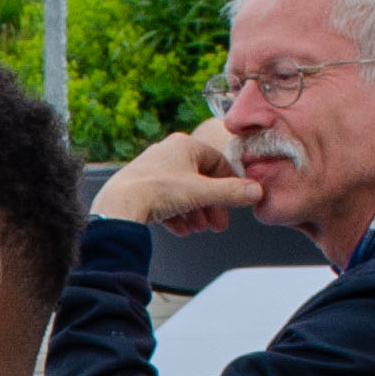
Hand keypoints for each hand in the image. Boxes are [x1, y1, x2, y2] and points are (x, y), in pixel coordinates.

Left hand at [92, 125, 265, 234]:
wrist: (118, 206)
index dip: (229, 185)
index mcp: (184, 145)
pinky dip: (176, 215)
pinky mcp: (139, 186)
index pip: (217, 162)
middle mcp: (167, 153)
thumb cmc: (158, 192)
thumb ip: (232, 193)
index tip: (236, 202)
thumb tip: (256, 191)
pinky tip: (181, 230)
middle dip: (211, 205)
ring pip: (182, 192)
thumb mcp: (202, 193)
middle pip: (200, 180)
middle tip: (218, 225)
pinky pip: (164, 200)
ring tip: (198, 229)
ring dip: (194, 212)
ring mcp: (151, 169)